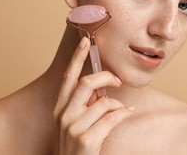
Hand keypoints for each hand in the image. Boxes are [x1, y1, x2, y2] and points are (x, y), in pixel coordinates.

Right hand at [52, 37, 133, 154]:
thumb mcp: (72, 123)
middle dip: (106, 77)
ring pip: (103, 102)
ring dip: (117, 104)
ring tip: (122, 109)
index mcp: (59, 108)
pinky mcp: (87, 140)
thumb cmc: (75, 146)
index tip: (85, 41)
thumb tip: (101, 88)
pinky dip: (123, 114)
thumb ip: (83, 104)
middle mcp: (64, 115)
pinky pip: (112, 118)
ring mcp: (74, 128)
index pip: (68, 77)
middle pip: (87, 83)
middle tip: (117, 80)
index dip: (77, 58)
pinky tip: (127, 113)